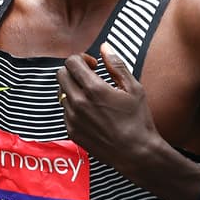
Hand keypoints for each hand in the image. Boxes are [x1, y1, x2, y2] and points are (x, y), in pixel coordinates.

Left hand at [56, 43, 199, 199]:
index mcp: (93, 88)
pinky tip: (92, 113)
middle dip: (74, 71)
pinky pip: (66, 112)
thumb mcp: (134, 88)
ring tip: (93, 97)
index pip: (71, 62)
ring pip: (62, 93)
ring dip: (73, 89)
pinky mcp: (72, 131)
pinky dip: (75, 107)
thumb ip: (116, 65)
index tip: (94, 66)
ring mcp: (73, 118)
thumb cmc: (138, 120)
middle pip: (61, 75)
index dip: (82, 59)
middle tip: (90, 77)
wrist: (136, 153)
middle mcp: (78, 102)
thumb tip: (105, 46)